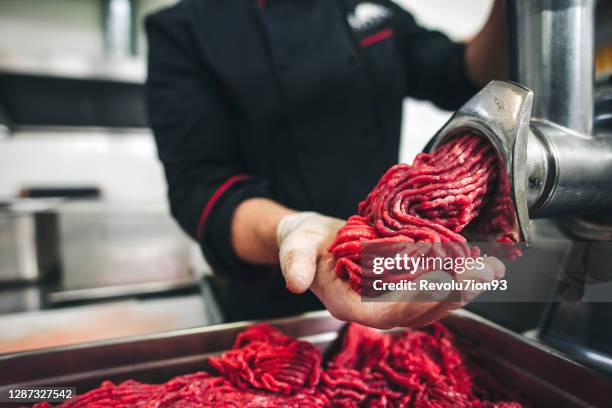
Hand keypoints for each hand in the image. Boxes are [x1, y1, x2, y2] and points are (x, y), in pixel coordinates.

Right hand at [277, 212, 505, 328]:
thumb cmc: (304, 243)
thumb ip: (295, 263)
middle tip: (482, 275)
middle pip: (420, 311)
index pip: (387, 314)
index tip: (445, 283)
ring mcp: (393, 297)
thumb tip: (294, 283)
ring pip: (434, 301)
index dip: (417, 302)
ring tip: (491, 270)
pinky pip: (435, 285)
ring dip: (464, 288)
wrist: (315, 238)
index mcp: (350, 305)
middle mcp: (376, 308)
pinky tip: (479, 261)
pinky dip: (459, 275)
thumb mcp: (294, 247)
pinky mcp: (406, 283)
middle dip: (453, 295)